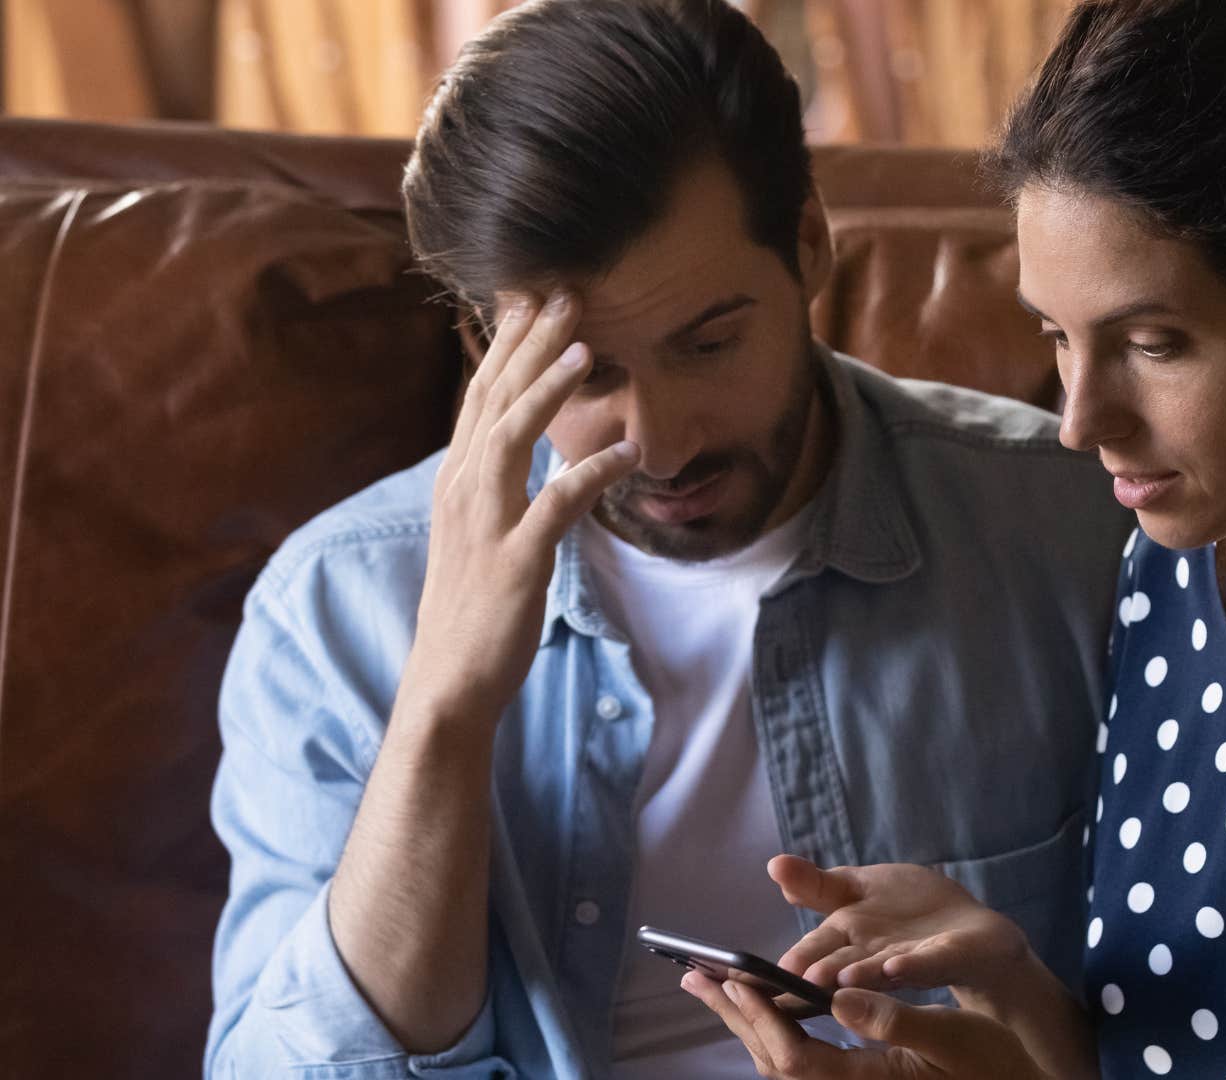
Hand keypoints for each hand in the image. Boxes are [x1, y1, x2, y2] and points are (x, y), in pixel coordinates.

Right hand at [398, 292, 634, 724]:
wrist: (448, 682)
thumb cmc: (471, 608)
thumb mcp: (478, 533)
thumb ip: (499, 486)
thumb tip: (532, 450)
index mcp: (456, 481)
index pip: (480, 396)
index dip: (506, 346)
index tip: (532, 299)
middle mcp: (463, 491)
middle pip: (495, 400)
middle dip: (529, 344)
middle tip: (564, 294)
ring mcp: (486, 524)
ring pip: (513, 437)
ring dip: (549, 389)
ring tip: (585, 348)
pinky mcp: (517, 561)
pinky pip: (557, 505)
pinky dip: (592, 472)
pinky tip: (629, 453)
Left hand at [682, 972, 1052, 1079]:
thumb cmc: (995, 1063)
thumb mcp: (954, 1037)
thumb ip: (896, 1018)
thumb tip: (838, 999)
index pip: (794, 1059)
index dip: (759, 1020)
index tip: (732, 980)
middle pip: (772, 1064)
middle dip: (733, 1018)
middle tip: (694, 977)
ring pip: (779, 1066)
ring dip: (744, 1024)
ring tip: (714, 986)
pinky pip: (799, 1063)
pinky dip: (770, 1032)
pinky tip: (762, 1007)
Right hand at [768, 856, 1031, 1011]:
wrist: (971, 930)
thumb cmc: (908, 913)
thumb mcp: (859, 888)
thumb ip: (817, 885)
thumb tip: (774, 864)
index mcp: (847, 940)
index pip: (810, 951)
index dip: (784, 964)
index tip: (746, 978)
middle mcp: (871, 957)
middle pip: (838, 966)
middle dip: (816, 973)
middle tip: (790, 981)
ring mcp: (907, 959)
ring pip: (876, 971)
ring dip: (858, 975)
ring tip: (838, 978)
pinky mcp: (944, 957)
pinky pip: (927, 962)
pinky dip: (909, 964)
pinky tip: (895, 965)